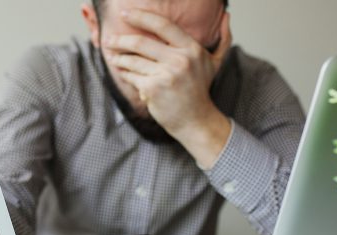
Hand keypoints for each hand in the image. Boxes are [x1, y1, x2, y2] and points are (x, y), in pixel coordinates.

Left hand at [103, 9, 232, 167]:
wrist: (195, 120)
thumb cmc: (200, 90)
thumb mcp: (215, 62)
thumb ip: (223, 38)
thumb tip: (227, 15)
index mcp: (192, 49)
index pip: (162, 25)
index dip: (141, 17)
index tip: (126, 13)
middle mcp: (180, 60)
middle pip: (141, 42)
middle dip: (120, 40)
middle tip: (109, 40)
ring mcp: (166, 75)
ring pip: (133, 60)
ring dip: (118, 58)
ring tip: (112, 56)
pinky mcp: (153, 89)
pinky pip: (131, 76)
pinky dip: (125, 73)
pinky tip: (122, 71)